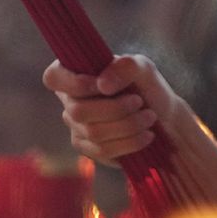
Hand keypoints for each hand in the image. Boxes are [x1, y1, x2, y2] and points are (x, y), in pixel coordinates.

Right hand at [44, 54, 177, 163]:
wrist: (163, 117)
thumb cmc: (146, 87)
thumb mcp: (142, 68)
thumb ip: (124, 67)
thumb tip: (102, 85)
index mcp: (75, 74)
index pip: (53, 77)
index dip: (74, 84)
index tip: (103, 86)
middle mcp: (70, 101)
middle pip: (78, 111)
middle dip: (116, 108)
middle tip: (140, 102)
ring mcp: (76, 127)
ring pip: (94, 132)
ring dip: (128, 125)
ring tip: (149, 117)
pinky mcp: (89, 149)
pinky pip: (103, 150)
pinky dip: (130, 142)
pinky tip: (146, 135)